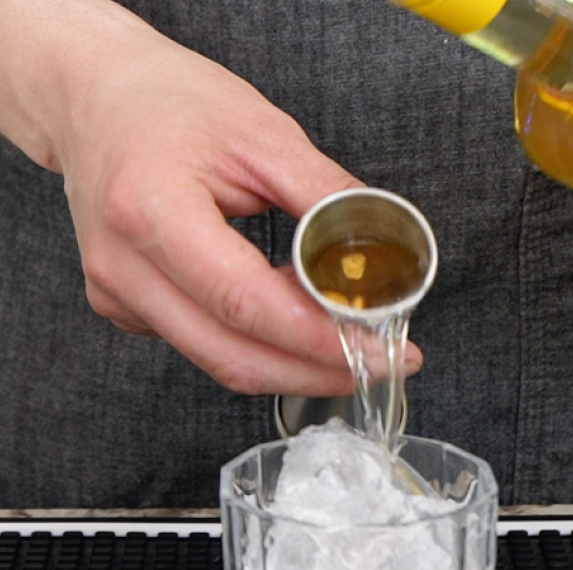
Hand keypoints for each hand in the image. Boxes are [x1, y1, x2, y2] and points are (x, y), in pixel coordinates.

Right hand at [0, 0, 421, 395]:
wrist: (96, 97)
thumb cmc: (169, 102)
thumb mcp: (262, 133)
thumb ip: (324, 196)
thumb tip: (379, 248)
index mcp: (150, 210)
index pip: (245, 303)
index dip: (318, 338)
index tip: (379, 348)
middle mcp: (123, 266)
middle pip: (231, 357)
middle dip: (316, 371)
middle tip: (379, 362)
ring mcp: (117, 293)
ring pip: (219, 360)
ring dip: (293, 361)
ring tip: (348, 337)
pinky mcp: (124, 305)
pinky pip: (202, 343)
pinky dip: (259, 342)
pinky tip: (294, 317)